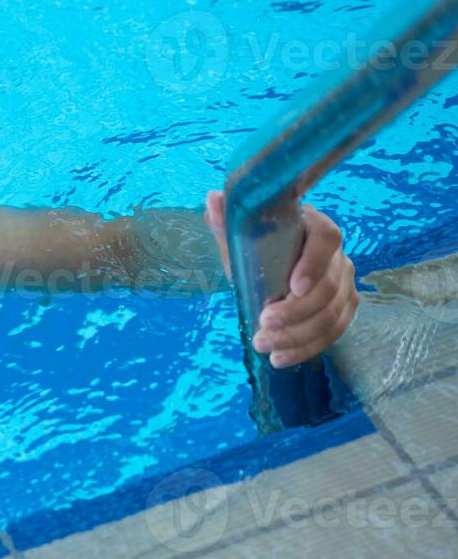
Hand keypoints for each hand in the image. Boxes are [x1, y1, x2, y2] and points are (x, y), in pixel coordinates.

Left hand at [203, 190, 359, 366]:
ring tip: (264, 346)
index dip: (314, 264)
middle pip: (329, 288)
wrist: (269, 262)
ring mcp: (345, 283)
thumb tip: (214, 199)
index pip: (327, 240)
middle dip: (295, 314)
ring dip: (298, 336)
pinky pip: (334, 332)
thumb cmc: (257, 245)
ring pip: (332, 315)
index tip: (292, 289)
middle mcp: (338, 255)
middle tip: (262, 327)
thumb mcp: (239, 237)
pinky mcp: (343, 308)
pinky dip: (307, 348)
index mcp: (315, 227)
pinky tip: (281, 358)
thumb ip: (227, 221)